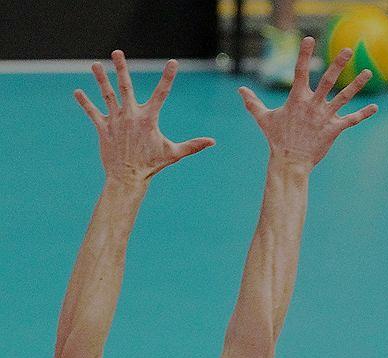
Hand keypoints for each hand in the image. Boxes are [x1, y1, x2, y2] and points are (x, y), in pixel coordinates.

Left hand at [74, 51, 214, 182]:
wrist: (128, 178)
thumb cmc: (152, 165)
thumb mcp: (174, 154)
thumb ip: (193, 145)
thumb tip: (213, 142)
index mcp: (148, 119)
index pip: (161, 93)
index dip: (168, 77)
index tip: (173, 63)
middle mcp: (130, 116)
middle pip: (125, 87)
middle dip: (121, 68)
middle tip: (117, 52)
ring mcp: (115, 121)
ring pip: (107, 95)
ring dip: (101, 79)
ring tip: (95, 65)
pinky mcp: (103, 129)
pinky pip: (92, 112)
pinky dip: (85, 102)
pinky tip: (77, 91)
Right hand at [239, 37, 377, 170]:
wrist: (290, 161)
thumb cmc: (276, 139)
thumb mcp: (263, 118)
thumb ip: (253, 102)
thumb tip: (240, 90)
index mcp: (297, 99)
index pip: (300, 70)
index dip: (304, 54)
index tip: (309, 39)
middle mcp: (313, 105)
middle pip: (328, 80)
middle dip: (338, 63)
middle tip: (348, 49)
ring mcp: (325, 117)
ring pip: (344, 97)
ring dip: (356, 84)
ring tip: (367, 72)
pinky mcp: (334, 129)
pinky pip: (351, 120)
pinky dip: (363, 114)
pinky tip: (375, 107)